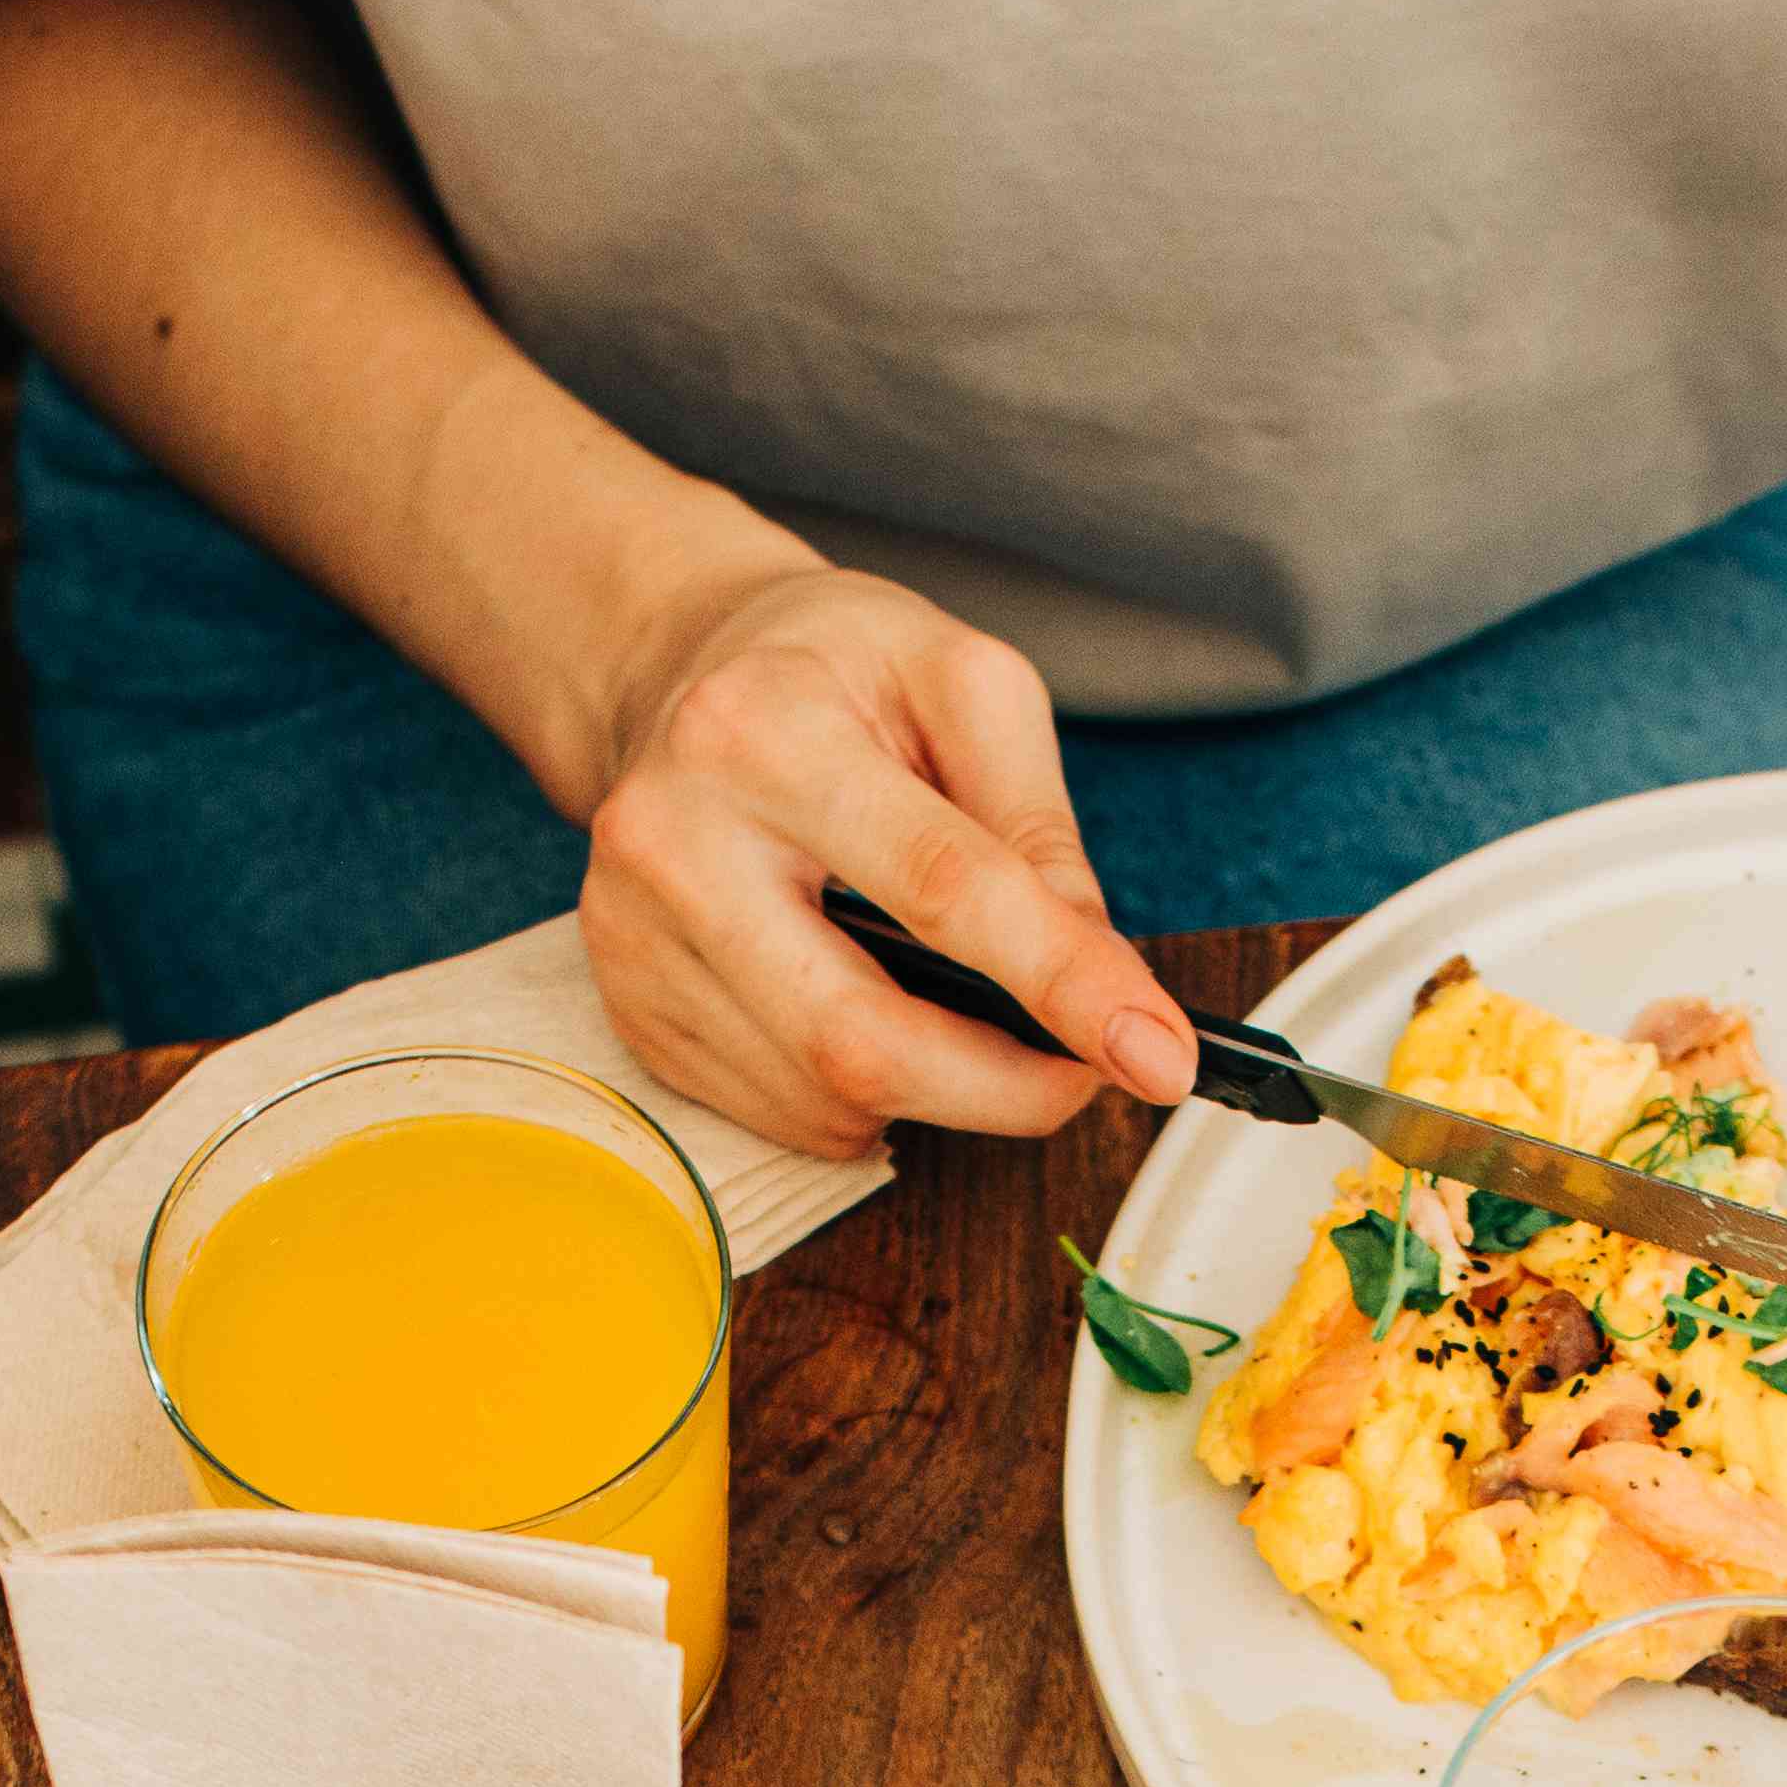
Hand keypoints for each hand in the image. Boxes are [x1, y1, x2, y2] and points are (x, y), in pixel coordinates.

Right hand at [567, 557, 1200, 1164]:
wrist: (682, 672)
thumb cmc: (835, 672)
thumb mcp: (964, 684)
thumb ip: (1038, 824)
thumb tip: (1097, 979)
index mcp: (763, 731)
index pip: (940, 887)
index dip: (1061, 983)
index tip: (1158, 1054)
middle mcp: (672, 840)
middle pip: (860, 1039)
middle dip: (1004, 1089)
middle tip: (1086, 1074)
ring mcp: (633, 938)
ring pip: (822, 1096)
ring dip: (937, 1093)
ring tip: (971, 1017)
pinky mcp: (628, 1006)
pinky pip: (777, 1114)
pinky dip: (862, 1098)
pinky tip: (880, 1019)